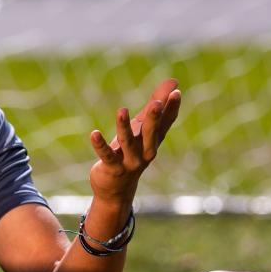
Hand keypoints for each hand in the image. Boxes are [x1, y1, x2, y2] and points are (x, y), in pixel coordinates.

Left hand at [89, 79, 181, 202]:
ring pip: (128, 142)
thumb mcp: (143, 128)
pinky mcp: (113, 169)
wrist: (117, 190)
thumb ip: (155, 105)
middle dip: (153, 119)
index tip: (176, 92)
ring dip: (124, 127)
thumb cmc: (131, 153)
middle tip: (155, 104)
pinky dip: (100, 145)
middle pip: (151, 134)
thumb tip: (174, 81)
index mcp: (153, 141)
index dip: (171, 109)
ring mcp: (129, 161)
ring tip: (122, 110)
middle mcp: (145, 152)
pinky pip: (107, 155)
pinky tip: (94, 133)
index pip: (166, 124)